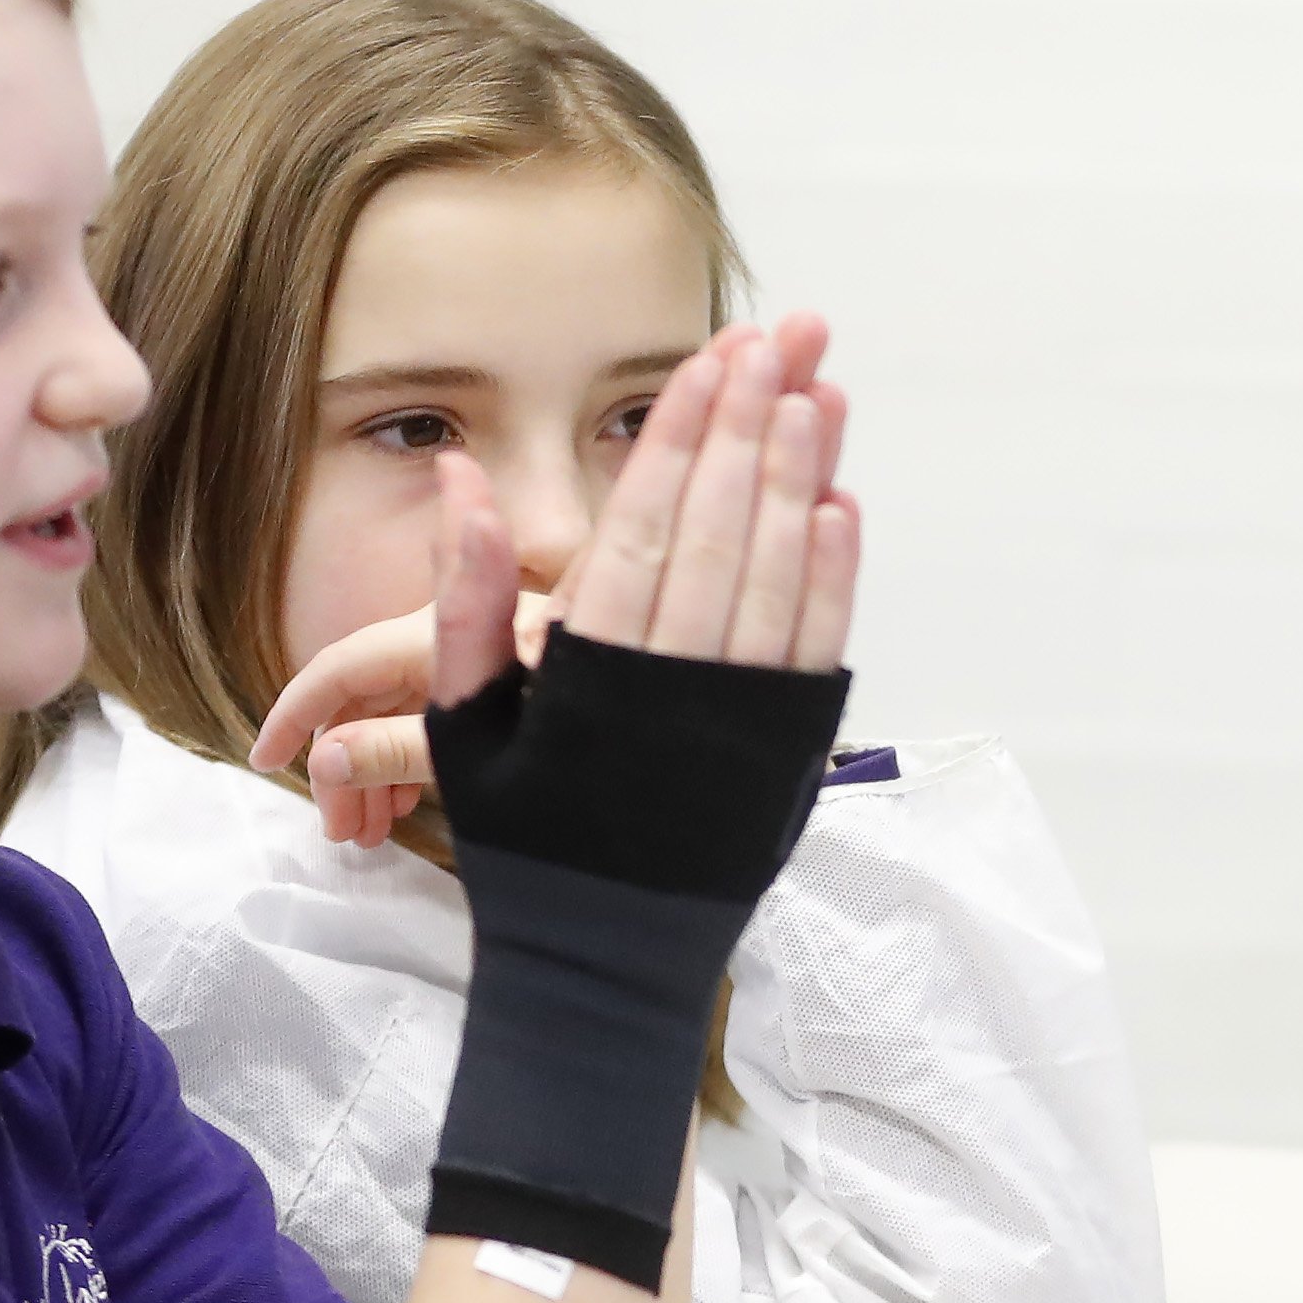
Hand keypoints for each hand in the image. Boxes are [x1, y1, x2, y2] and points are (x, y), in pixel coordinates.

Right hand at [248, 590, 556, 844]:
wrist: (687, 807)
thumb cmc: (584, 793)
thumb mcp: (482, 771)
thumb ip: (399, 750)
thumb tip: (325, 757)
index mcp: (463, 640)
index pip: (346, 666)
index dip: (298, 711)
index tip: (265, 762)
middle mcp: (490, 634)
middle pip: (383, 687)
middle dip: (348, 757)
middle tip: (343, 834)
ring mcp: (519, 663)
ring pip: (423, 703)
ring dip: (385, 763)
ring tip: (375, 834)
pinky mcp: (548, 699)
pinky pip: (466, 715)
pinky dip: (431, 756)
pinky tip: (421, 804)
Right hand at [249, 317, 855, 837]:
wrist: (602, 964)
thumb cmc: (528, 837)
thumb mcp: (465, 727)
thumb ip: (464, 600)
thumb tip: (460, 480)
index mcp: (584, 677)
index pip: (640, 527)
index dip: (679, 436)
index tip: (710, 358)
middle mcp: (668, 692)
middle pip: (717, 533)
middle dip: (749, 427)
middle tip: (778, 339)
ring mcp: (737, 723)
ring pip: (775, 579)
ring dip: (800, 480)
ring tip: (815, 392)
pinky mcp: (789, 755)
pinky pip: (816, 649)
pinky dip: (833, 576)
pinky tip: (841, 504)